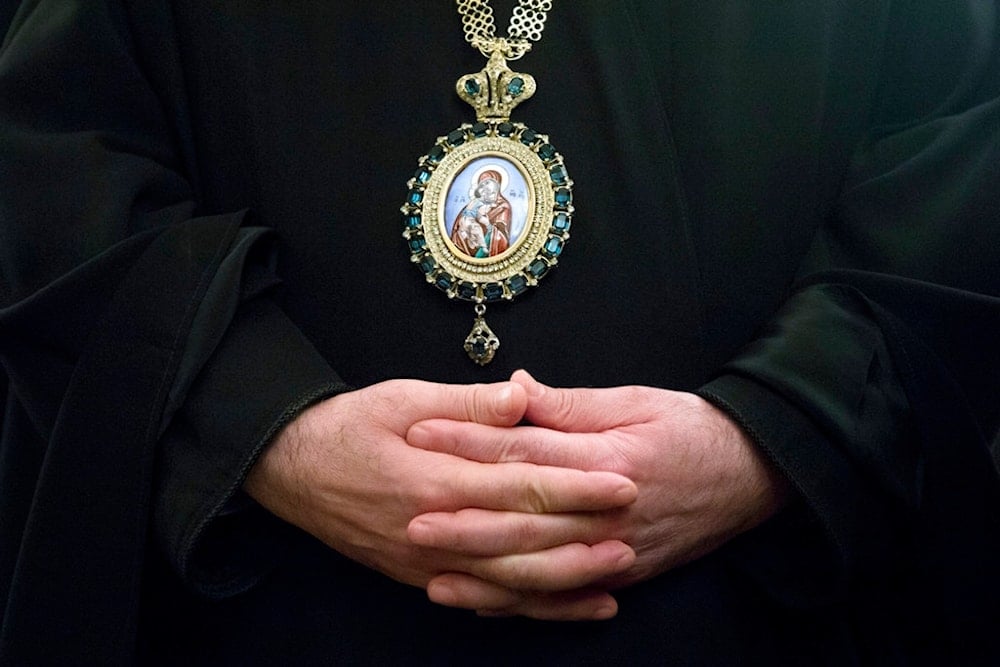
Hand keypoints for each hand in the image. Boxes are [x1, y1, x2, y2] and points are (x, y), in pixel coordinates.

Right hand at [243, 378, 637, 618]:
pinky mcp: (420, 576)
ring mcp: (426, 562)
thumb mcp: (402, 397)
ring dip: (563, 583)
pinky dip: (525, 606)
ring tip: (614, 578)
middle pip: (522, 541)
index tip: (622, 481)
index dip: (576, 485)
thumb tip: (521, 395)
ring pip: (507, 582)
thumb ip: (467, 403)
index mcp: (435, 478)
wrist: (291, 469)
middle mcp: (435, 529)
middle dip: (583, 540)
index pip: (521, 485)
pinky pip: (482, 599)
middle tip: (635, 535)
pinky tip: (564, 606)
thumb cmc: (349, 427)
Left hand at [406, 371, 789, 614]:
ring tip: (434, 575)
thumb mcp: (635, 401)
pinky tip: (485, 604)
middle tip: (410, 519)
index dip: (468, 442)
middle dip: (463, 521)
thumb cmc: (692, 429)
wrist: (754, 474)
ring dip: (485, 574)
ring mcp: (616, 550)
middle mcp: (607, 511)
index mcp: (606, 458)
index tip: (421, 435)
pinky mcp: (623, 573)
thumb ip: (570, 404)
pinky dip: (524, 604)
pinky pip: (565, 595)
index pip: (523, 450)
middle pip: (524, 518)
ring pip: (540, 569)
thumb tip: (514, 389)